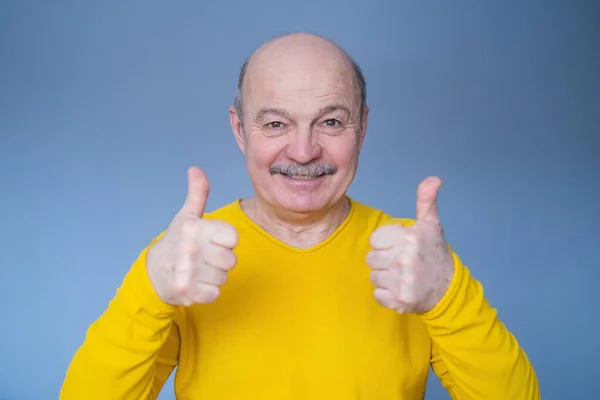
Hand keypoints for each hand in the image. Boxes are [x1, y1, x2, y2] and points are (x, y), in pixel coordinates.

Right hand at [146, 167, 238, 305]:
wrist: (153, 273)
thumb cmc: (176, 241)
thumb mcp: (186, 216)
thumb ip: (197, 193)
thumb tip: (195, 169)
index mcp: (194, 228)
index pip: (233, 237)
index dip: (227, 240)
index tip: (213, 240)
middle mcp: (190, 249)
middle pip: (231, 260)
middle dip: (221, 260)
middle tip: (205, 257)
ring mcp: (188, 272)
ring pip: (224, 277)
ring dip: (214, 276)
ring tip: (199, 270)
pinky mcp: (188, 293)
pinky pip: (215, 293)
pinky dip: (208, 291)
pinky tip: (197, 283)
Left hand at [366, 177, 454, 313]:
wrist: (449, 290)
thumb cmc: (435, 254)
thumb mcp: (430, 225)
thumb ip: (426, 201)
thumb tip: (433, 179)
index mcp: (409, 238)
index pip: (375, 239)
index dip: (386, 242)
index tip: (401, 246)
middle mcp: (404, 259)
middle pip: (371, 258)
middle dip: (384, 259)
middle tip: (402, 262)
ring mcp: (402, 282)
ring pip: (373, 276)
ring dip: (385, 277)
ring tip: (402, 275)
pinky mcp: (399, 300)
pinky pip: (377, 294)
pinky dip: (387, 294)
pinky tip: (401, 289)